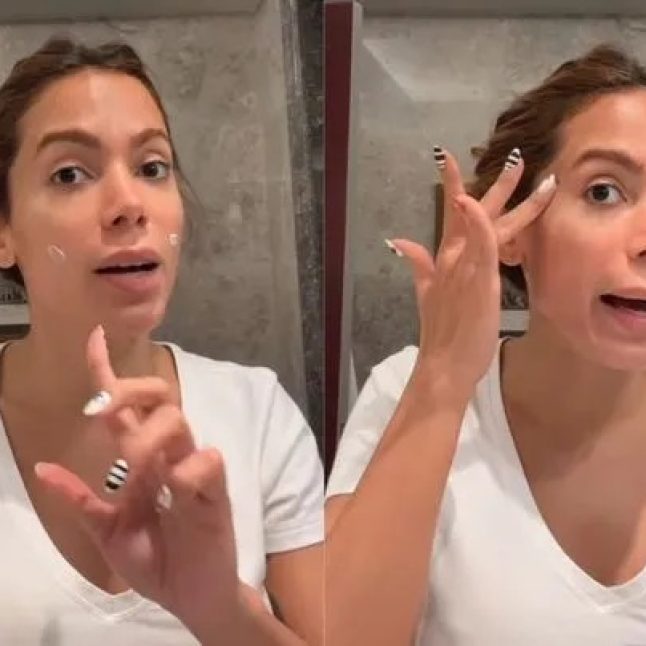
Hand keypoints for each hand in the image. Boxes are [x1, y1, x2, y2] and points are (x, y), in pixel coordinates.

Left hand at [35, 326, 241, 639]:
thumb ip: (82, 501)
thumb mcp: (108, 532)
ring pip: (178, 422)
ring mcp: (194, 468)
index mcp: (141, 460)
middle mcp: (168, 455)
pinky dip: (184, 473)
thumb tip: (44, 469)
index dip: (108, 372)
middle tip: (103, 409)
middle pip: (160, 397)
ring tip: (134, 470)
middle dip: (130, 391)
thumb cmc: (156, 560)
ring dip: (147, 438)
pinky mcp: (217, 489)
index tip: (93, 337)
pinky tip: (174, 492)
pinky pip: (206, 462)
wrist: (191, 596)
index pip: (126, 408)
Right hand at [391, 147, 555, 400]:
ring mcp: (465, 267)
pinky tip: (474, 202)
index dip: (451, 184)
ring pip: (487, 221)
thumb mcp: (426, 294)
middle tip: (513, 156)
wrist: (443, 364)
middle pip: (473, 211)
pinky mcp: (477, 280)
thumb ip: (417, 264)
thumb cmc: (443, 335)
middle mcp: (454, 257)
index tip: (448, 158)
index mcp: (445, 260)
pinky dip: (477, 222)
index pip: (452, 214)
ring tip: (527, 170)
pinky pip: (480, 244)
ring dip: (505, 194)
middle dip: (494, 183)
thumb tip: (398, 241)